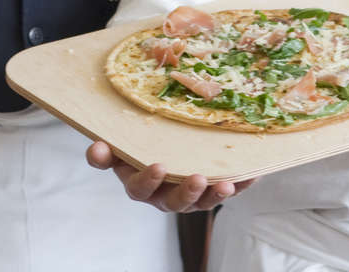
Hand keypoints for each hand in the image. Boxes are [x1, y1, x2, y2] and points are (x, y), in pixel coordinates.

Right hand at [85, 141, 253, 212]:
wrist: (158, 146)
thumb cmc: (134, 148)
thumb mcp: (117, 149)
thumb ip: (105, 152)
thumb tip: (96, 147)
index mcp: (140, 186)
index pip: (140, 190)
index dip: (148, 181)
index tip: (158, 165)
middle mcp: (165, 196)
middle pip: (175, 202)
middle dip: (187, 192)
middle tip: (197, 178)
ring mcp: (191, 196)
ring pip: (203, 202)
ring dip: (215, 194)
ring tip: (226, 184)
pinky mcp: (211, 190)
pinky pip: (227, 190)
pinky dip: (241, 184)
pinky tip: (252, 174)